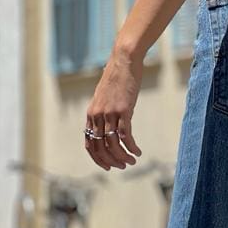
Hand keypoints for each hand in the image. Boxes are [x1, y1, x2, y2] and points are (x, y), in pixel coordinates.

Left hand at [84, 45, 143, 170]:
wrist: (124, 61)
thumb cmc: (117, 77)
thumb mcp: (105, 96)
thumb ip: (104, 110)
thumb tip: (109, 123)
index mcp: (91, 114)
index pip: (89, 144)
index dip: (98, 158)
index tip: (108, 166)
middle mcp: (97, 116)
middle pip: (100, 147)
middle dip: (111, 160)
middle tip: (123, 166)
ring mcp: (109, 113)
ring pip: (113, 144)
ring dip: (122, 156)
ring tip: (132, 161)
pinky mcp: (123, 110)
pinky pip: (125, 135)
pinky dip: (131, 146)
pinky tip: (138, 151)